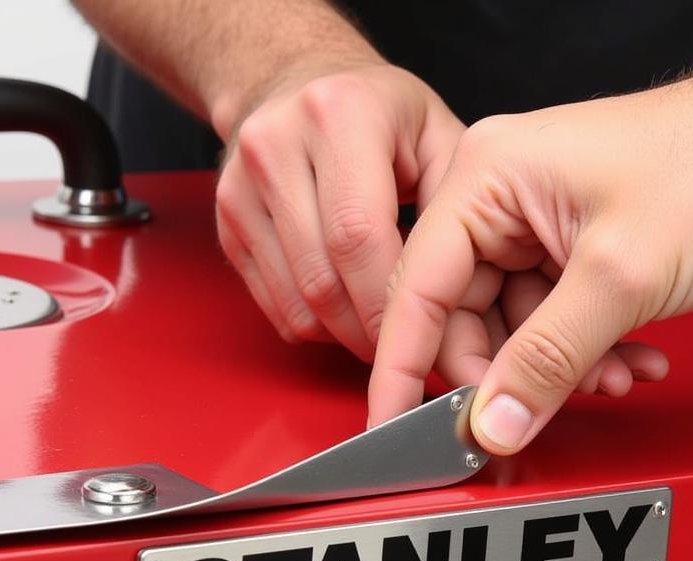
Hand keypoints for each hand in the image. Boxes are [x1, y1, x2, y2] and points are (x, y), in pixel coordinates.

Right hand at [215, 62, 463, 360]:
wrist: (298, 79)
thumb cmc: (382, 115)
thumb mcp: (438, 135)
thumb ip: (459, 206)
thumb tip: (467, 296)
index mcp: (339, 115)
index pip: (358, 237)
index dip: (387, 302)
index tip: (419, 333)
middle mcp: (277, 143)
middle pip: (322, 279)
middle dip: (367, 330)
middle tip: (402, 348)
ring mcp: (240, 183)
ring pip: (295, 301)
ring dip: (342, 336)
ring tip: (378, 334)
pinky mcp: (225, 220)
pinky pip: (272, 304)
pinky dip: (314, 326)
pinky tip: (344, 316)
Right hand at [370, 72, 692, 452]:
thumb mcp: (617, 276)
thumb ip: (546, 359)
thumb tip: (494, 422)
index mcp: (485, 179)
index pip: (415, 289)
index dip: (402, 367)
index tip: (393, 428)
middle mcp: (499, 202)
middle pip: (461, 318)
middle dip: (507, 374)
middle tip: (532, 415)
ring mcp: (535, 227)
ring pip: (511, 330)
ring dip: (557, 369)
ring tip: (612, 375)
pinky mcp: (569, 251)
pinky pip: (551, 322)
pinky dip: (584, 352)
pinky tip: (627, 360)